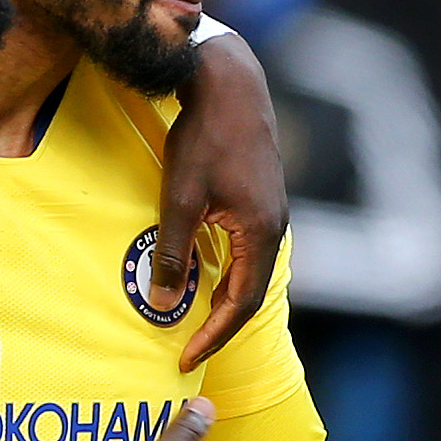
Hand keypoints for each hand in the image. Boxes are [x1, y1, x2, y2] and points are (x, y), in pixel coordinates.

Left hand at [155, 29, 288, 369]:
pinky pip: (248, 251)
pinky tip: (204, 275)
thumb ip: (174, 254)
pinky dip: (228, 272)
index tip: (187, 358)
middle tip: (188, 348)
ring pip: (250, 271)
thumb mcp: (180, 199)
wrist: (229, 82)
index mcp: (260, 233)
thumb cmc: (204, 137)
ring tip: (194, 321)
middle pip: (250, 293)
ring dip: (224, 299)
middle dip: (219, 324)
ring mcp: (272, 213)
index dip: (213, 335)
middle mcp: (275, 228)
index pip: (242, 304)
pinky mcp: (262, 199)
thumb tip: (165, 304)